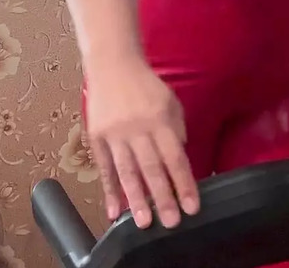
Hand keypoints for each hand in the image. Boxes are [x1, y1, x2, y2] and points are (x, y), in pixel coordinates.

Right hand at [85, 56, 198, 229]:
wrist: (112, 65)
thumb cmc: (146, 86)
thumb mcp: (170, 102)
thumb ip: (177, 130)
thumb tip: (179, 160)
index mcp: (160, 120)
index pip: (175, 158)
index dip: (184, 184)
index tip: (191, 207)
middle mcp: (138, 128)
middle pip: (152, 168)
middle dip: (162, 198)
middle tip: (170, 223)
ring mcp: (115, 134)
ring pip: (127, 171)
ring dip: (135, 199)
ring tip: (143, 223)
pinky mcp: (97, 136)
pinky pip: (104, 168)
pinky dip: (108, 190)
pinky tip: (113, 210)